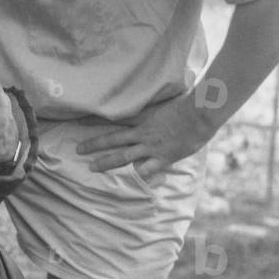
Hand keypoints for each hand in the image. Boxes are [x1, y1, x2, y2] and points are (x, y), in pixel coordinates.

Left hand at [75, 93, 213, 177]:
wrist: (200, 113)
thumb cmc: (188, 104)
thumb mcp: (168, 100)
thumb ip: (158, 104)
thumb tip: (155, 95)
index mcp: (143, 118)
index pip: (115, 118)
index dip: (96, 119)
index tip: (79, 121)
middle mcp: (142, 133)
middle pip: (113, 139)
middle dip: (94, 144)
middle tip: (78, 149)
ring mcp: (151, 146)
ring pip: (123, 156)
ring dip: (106, 162)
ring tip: (92, 167)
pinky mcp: (163, 157)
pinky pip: (147, 169)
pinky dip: (137, 175)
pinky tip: (126, 182)